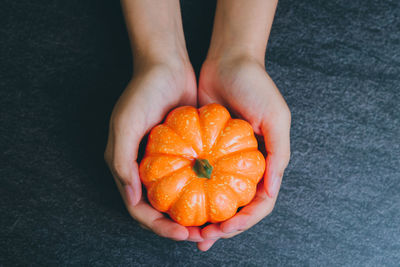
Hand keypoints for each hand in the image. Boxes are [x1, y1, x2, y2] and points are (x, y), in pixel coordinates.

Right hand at [104, 60, 203, 241]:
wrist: (166, 66)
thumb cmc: (142, 92)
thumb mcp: (125, 123)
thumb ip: (121, 161)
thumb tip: (132, 198)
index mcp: (126, 167)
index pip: (140, 209)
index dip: (160, 226)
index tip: (184, 233)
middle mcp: (145, 169)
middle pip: (160, 209)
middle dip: (179, 227)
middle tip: (203, 236)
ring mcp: (165, 162)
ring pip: (179, 197)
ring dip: (193, 214)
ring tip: (215, 225)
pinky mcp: (183, 152)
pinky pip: (193, 178)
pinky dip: (203, 191)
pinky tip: (221, 198)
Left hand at [196, 55, 290, 250]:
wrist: (229, 62)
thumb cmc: (256, 87)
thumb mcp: (276, 117)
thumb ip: (278, 154)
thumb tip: (270, 192)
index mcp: (266, 162)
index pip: (260, 203)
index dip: (245, 221)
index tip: (224, 228)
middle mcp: (245, 165)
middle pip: (237, 207)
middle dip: (223, 227)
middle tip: (204, 238)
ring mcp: (224, 159)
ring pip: (216, 197)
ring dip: (206, 217)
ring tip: (190, 232)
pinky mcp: (206, 149)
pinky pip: (199, 177)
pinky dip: (191, 193)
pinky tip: (178, 204)